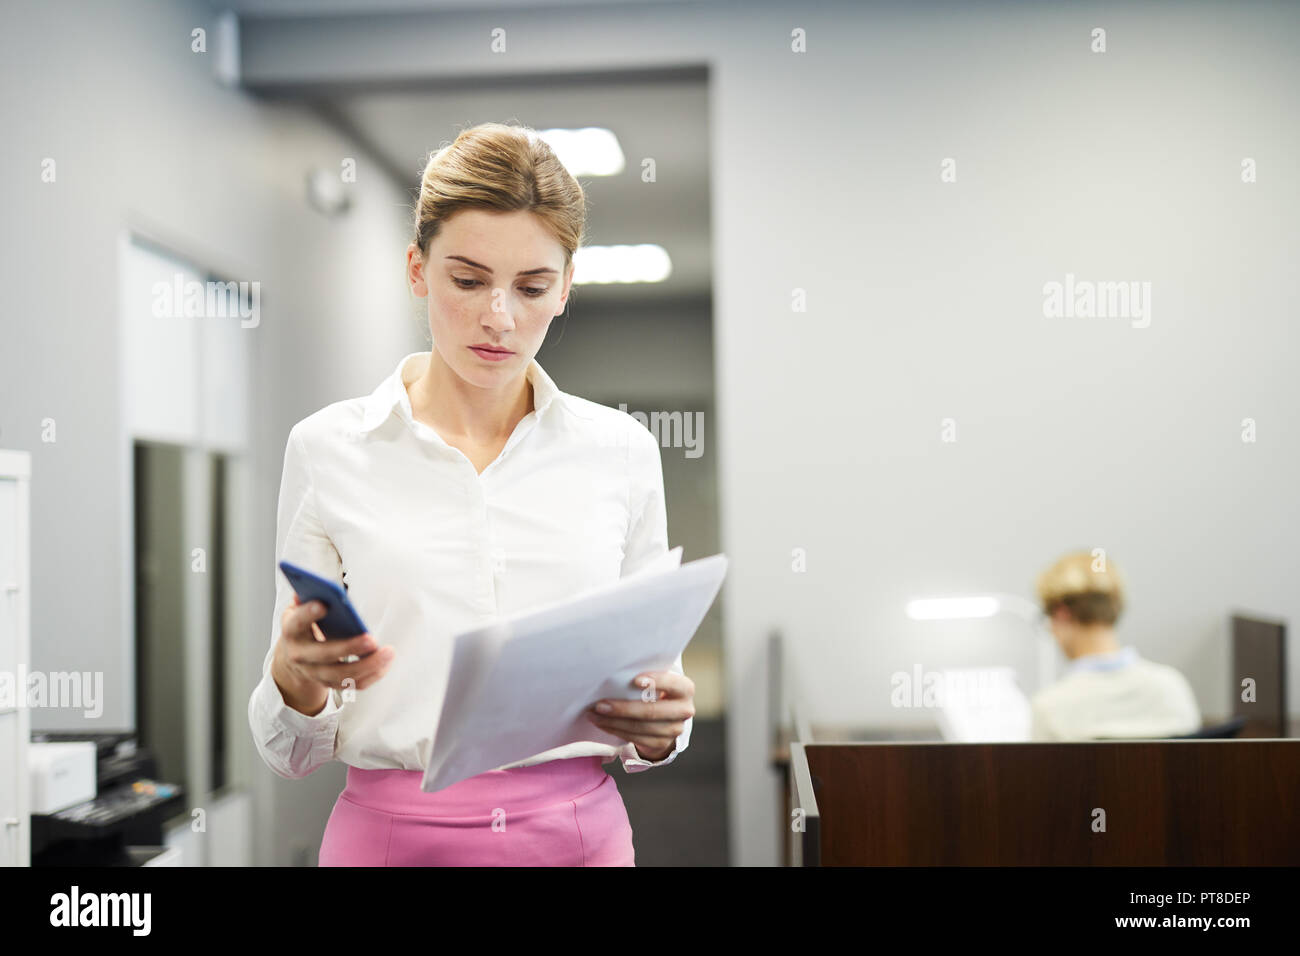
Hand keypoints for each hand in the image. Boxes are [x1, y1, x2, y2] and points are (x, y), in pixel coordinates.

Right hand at [272, 593, 394, 714]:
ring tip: (388, 652)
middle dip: (349, 648)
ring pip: (342, 674)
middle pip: (324, 655)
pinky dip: (372, 675)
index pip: (297, 623)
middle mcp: (301, 656)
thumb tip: (319, 587)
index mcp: (292, 632)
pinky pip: (354, 684)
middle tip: (371, 639)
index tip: (323, 605)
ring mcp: (315, 673)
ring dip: (368, 665)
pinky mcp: (331, 683)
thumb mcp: (300, 609)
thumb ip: (308, 598)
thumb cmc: (304, 627)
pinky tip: (385, 663)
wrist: (294, 657)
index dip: (308, 614)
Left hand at [586, 670, 694, 761]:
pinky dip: (615, 730)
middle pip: (651, 711)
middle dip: (623, 708)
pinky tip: (602, 723)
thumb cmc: (655, 690)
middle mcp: (684, 710)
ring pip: (640, 727)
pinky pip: (635, 738)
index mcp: (685, 689)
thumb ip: (645, 677)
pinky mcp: (662, 743)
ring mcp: (674, 730)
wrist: (665, 717)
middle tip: (600, 704)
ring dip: (613, 721)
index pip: (673, 684)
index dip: (656, 681)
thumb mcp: (657, 681)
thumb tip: (615, 673)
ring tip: (594, 714)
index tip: (634, 680)